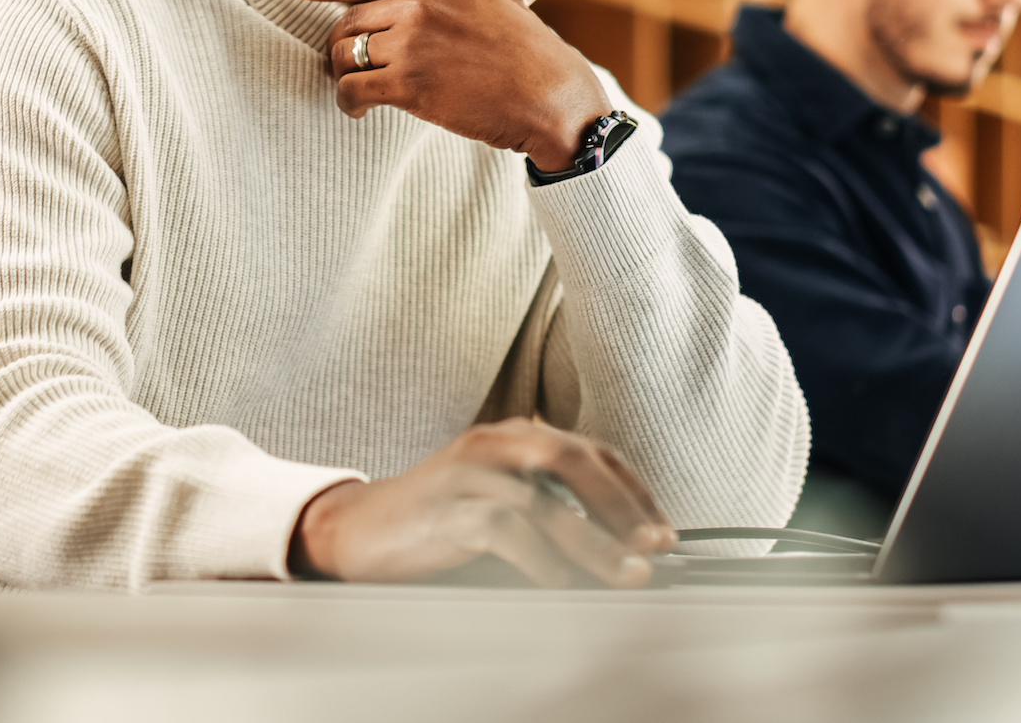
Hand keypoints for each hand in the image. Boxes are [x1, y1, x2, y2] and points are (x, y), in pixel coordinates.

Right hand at [289, 418, 675, 587]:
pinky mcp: (447, 510)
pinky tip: (562, 585)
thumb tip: (619, 545)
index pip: (590, 450)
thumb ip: (547, 505)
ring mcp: (468, 474)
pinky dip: (541, 561)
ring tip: (626, 576)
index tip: (664, 530)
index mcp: (511, 436)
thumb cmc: (435, 520)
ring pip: (545, 501)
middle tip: (656, 545)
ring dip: (595, 543)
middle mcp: (493, 444)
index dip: (634, 489)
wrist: (356, 530)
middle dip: (623, 504)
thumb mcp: (496, 497)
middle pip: (574, 458)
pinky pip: (506, 531)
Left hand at [296, 0, 608, 170]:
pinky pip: (352, 88)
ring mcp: (412, 45)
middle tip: (344, 65)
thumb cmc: (530, 55)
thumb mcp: (495, 2)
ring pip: (345, 55)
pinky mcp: (409, 85)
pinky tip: (359, 111)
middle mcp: (418, 6)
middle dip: (338, 46)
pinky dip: (348, 102)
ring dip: (341, 75)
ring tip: (355, 90)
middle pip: (348, 21)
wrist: (551, 96)